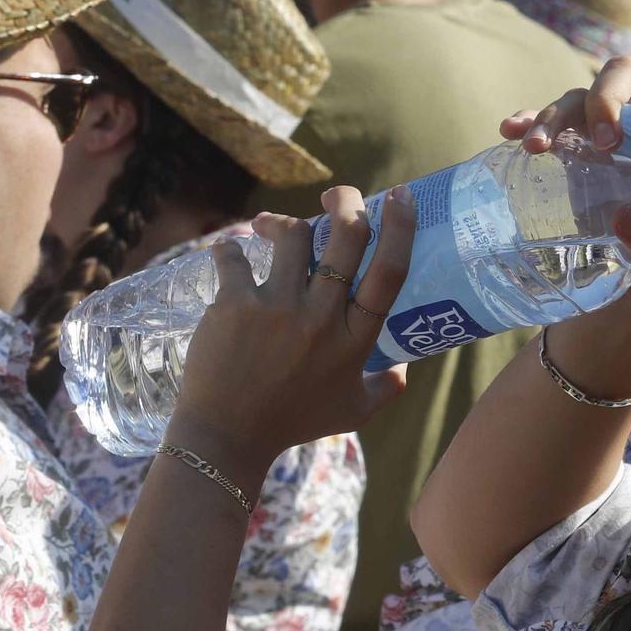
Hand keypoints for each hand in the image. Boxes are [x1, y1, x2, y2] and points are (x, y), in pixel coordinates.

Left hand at [166, 186, 414, 466]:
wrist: (227, 437)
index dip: (400, 227)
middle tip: (339, 193)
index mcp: (355, 338)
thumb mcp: (352, 412)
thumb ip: (384, 389)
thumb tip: (403, 371)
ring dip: (286, 225)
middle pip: (347, 237)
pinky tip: (232, 257)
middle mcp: (322, 317)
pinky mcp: (235, 304)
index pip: (389, 272)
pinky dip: (232, 250)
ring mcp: (278, 307)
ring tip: (274, 230)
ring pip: (294, 234)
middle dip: (346, 200)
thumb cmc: (292, 422)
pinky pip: (235, 255)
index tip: (401, 197)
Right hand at [500, 56, 630, 297]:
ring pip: (578, 95)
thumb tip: (622, 216)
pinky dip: (528, 121)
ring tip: (536, 147)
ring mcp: (602, 125)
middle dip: (607, 101)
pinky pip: (547, 120)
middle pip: (622, 74)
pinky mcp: (572, 142)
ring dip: (555, 116)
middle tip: (602, 145)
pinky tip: (509, 131)